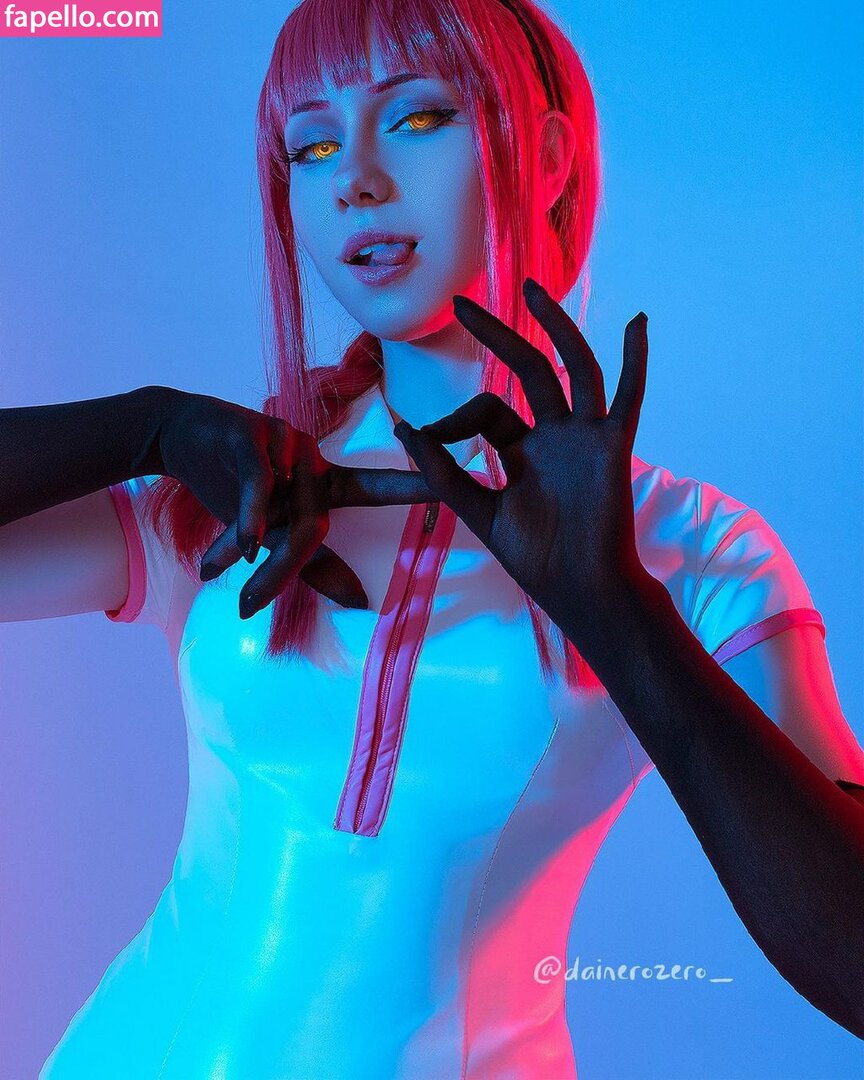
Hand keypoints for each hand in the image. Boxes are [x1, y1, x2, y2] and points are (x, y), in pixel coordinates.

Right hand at [155, 390, 432, 616]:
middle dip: (280, 572)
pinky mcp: (250, 433)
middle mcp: (313, 460)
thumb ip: (310, 562)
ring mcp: (285, 443)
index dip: (416, 488)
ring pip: (287, 511)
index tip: (454, 488)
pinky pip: (259, 483)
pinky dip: (247, 518)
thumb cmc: (233, 481)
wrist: (179, 433)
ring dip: (257, 553)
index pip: (379, 488)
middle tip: (248, 606)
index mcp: (326, 481)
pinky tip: (235, 549)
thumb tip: (356, 602)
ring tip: (221, 578)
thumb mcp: (268, 528)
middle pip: (316, 526)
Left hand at [391, 278, 649, 643]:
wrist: (581, 590)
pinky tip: (637, 323)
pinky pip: (628, 396)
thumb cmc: (536, 559)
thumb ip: (443, 471)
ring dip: (554, 327)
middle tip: (462, 303)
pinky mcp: (612, 447)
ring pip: (573, 368)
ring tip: (531, 288)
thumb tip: (403, 428)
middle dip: (496, 336)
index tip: (423, 438)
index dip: (451, 419)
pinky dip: (635, 360)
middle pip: (527, 370)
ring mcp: (585, 437)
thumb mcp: (478, 511)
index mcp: (522, 451)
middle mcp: (554, 436)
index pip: (486, 409)